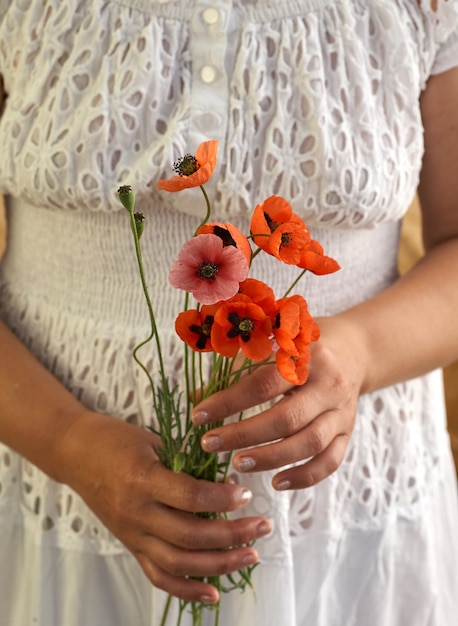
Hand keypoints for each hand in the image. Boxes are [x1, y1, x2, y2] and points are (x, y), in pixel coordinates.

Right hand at [58, 411, 271, 603]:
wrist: (76, 454)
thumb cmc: (117, 440)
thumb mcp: (152, 440)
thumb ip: (185, 461)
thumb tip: (227, 476)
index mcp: (142, 479)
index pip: (190, 497)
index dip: (223, 499)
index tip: (246, 493)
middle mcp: (136, 512)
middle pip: (190, 536)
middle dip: (232, 535)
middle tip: (262, 527)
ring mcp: (131, 534)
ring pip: (179, 563)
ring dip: (219, 564)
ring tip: (251, 554)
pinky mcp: (130, 546)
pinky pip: (158, 576)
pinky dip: (187, 590)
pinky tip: (214, 592)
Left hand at [191, 316, 365, 489]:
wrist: (355, 349)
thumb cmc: (303, 345)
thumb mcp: (273, 344)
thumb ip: (237, 367)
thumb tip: (196, 396)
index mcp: (306, 357)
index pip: (263, 384)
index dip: (228, 402)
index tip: (199, 416)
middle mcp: (328, 385)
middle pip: (286, 418)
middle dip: (244, 435)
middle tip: (209, 444)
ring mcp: (341, 411)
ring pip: (309, 444)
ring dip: (270, 458)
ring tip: (237, 464)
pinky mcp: (347, 432)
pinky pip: (330, 461)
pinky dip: (304, 477)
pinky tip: (276, 483)